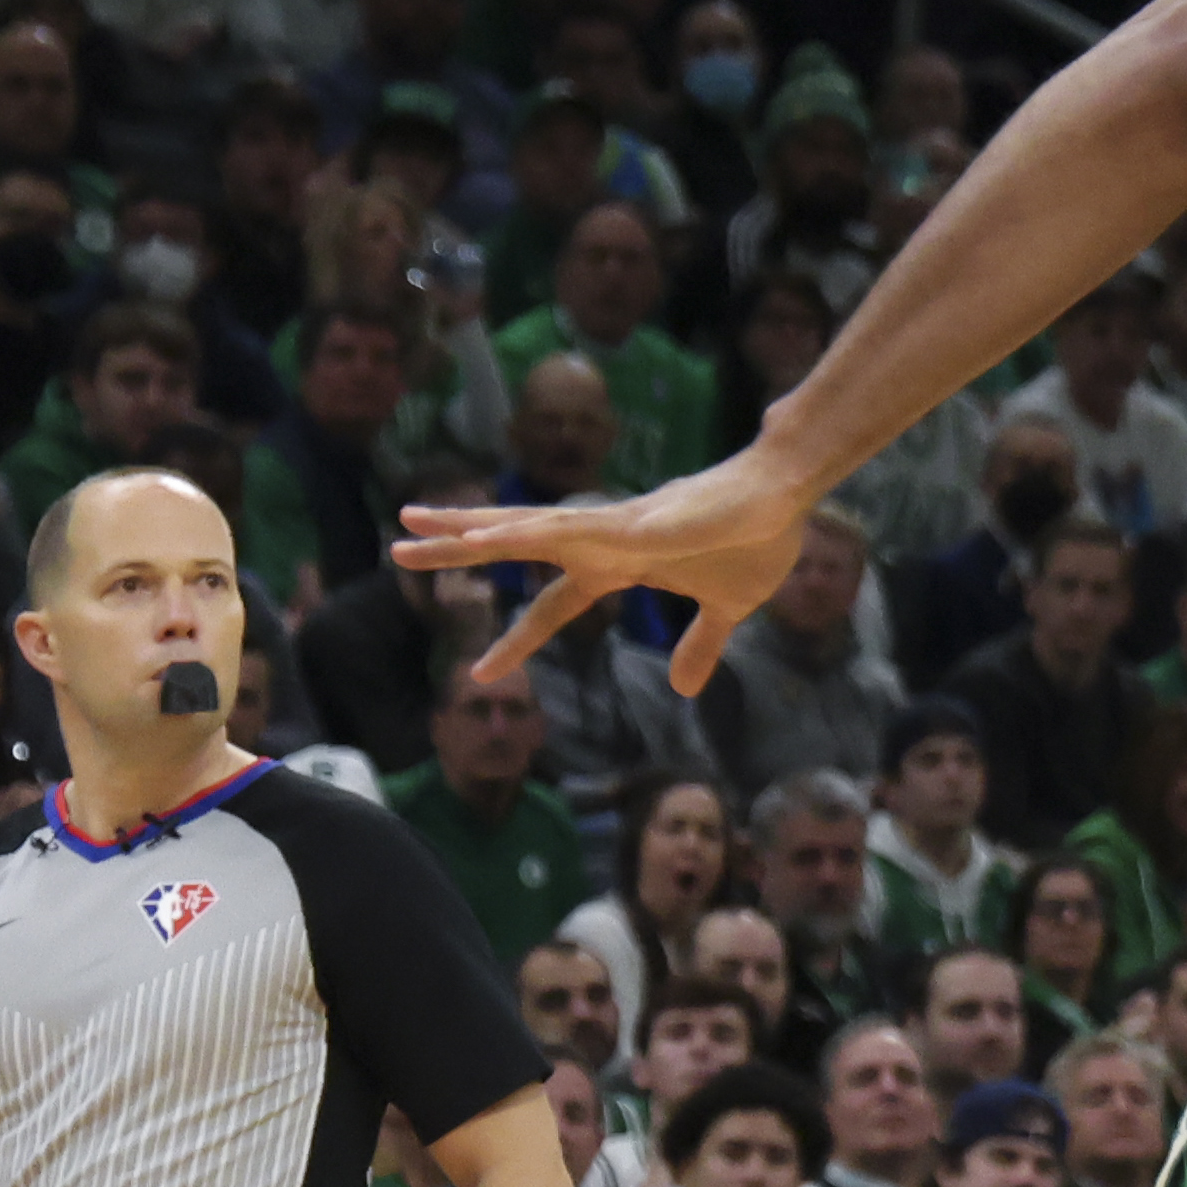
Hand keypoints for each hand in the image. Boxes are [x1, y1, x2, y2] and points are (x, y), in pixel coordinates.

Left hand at [402, 454, 818, 698]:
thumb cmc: (758, 541)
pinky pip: (572, 525)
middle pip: (515, 545)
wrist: (787, 498)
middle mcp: (603, 539)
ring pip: (527, 527)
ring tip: (416, 526)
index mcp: (619, 564)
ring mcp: (615, 524)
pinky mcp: (636, 519)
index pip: (553, 607)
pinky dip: (531, 528)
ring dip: (472, 529)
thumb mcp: (727, 611)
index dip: (517, 639)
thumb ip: (700, 647)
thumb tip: (683, 688)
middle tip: (399, 547)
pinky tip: (495, 531)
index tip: (480, 672)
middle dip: (458, 548)